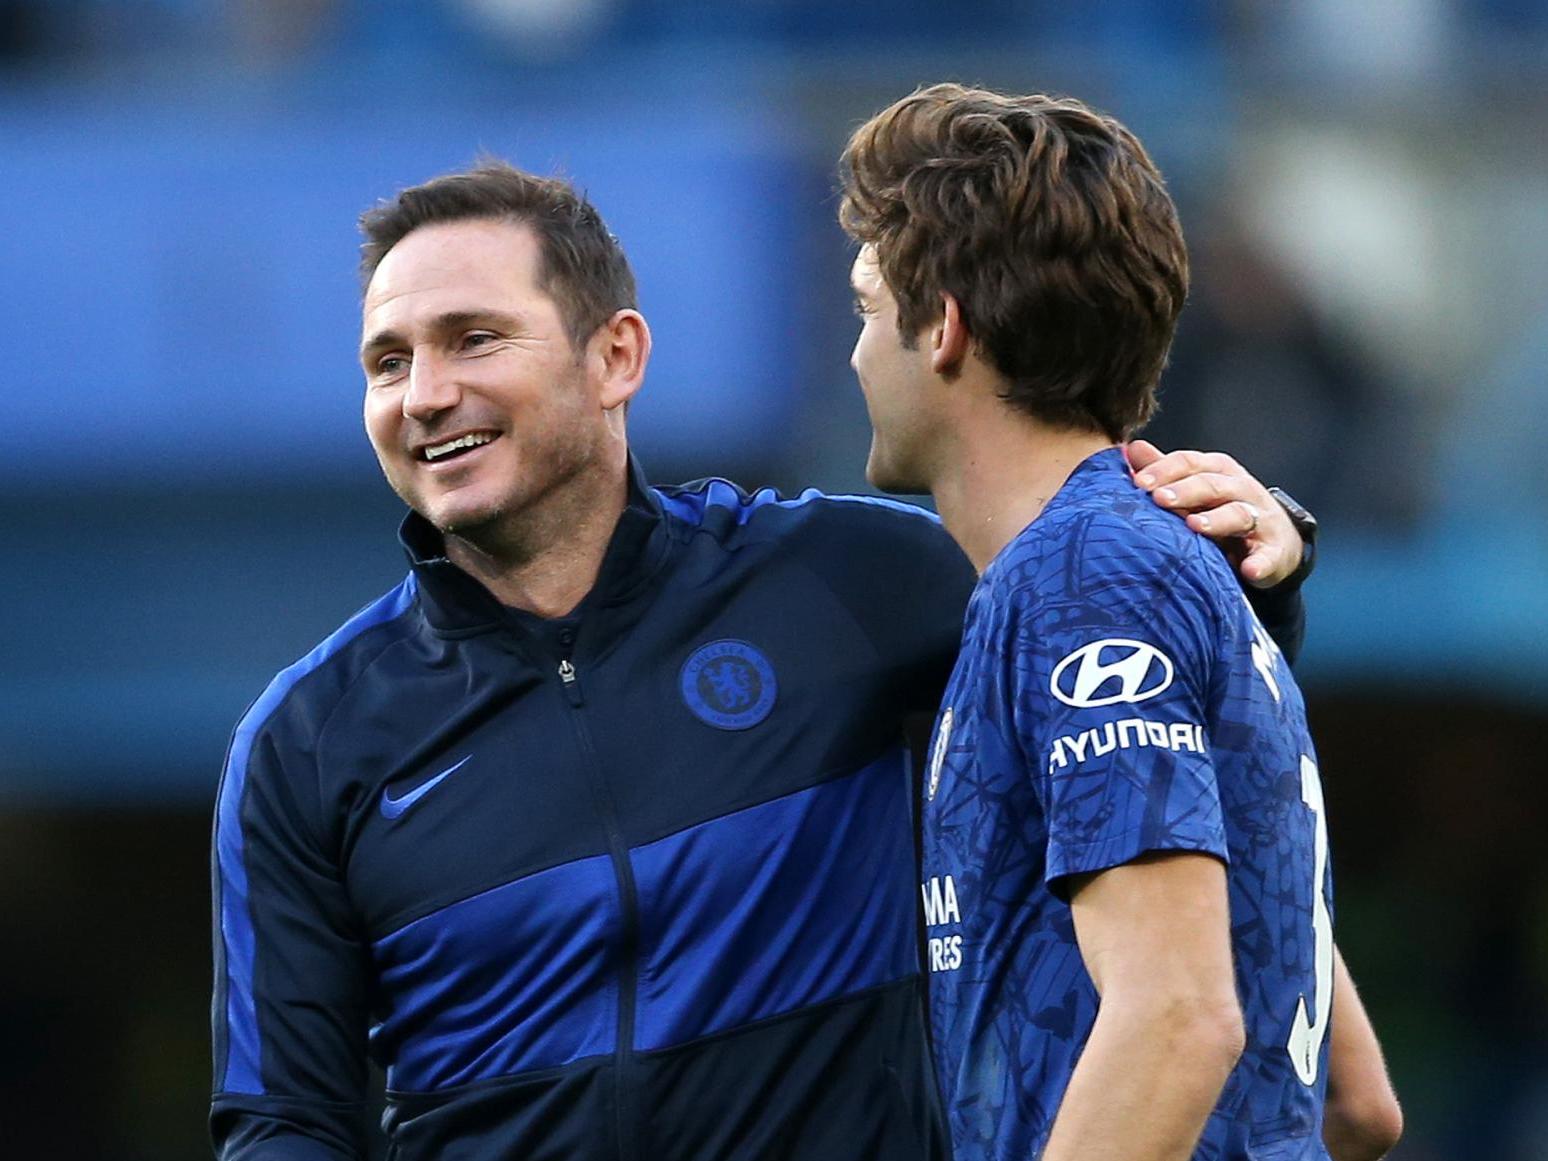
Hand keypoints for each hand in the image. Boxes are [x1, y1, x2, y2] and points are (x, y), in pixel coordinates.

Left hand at [1125, 439, 1302, 588]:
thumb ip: (1166, 472)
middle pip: (1212, 484)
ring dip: (1217, 520)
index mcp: (1218, 471)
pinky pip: (1269, 555)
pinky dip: (1261, 562)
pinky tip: (1249, 570)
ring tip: (1195, 526)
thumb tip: (1133, 449)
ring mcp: (1261, 518)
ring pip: (1239, 514)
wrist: (1275, 542)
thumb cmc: (1224, 510)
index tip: (1139, 482)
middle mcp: (1240, 489)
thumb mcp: (1197, 488)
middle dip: (1186, 490)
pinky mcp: (1274, 549)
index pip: (1189, 462)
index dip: (1165, 469)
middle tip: (1160, 498)